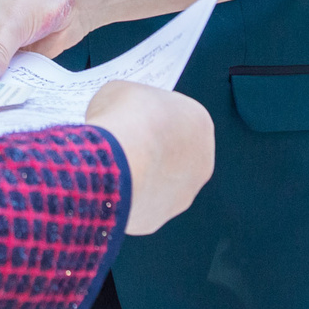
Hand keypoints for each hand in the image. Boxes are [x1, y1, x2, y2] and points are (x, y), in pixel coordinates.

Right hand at [84, 82, 213, 234]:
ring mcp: (182, 194)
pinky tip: (107, 186)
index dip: (150, 117)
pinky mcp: (159, 218)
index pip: (177, 118)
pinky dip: (125, 198)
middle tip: (122, 144)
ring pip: (158, 184)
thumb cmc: (123, 119)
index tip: (131, 118)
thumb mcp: (121, 91)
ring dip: (140, 177)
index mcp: (200, 122)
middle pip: (173, 155)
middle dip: (151, 151)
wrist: (115, 160)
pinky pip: (139, 205)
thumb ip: (129, 104)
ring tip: (111, 166)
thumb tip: (119, 117)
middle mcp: (202, 162)